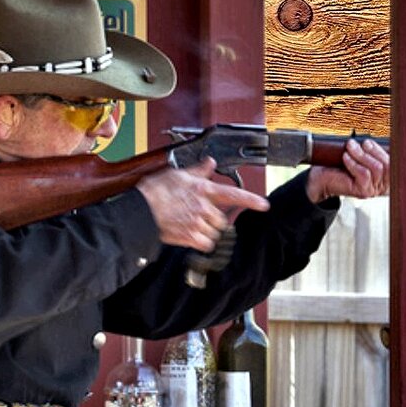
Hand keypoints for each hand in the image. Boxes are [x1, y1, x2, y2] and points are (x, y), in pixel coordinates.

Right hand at [136, 158, 269, 250]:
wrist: (141, 210)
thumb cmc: (156, 191)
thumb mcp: (178, 174)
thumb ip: (199, 170)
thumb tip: (211, 162)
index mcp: (203, 190)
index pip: (234, 195)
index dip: (252, 200)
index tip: (263, 205)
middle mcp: (204, 207)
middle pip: (222, 219)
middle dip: (215, 219)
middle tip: (201, 216)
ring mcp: (198, 223)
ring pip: (215, 232)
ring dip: (208, 231)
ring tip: (192, 224)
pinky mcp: (190, 237)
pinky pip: (206, 244)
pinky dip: (202, 242)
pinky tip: (192, 235)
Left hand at [306, 138, 389, 204]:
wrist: (322, 178)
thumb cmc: (341, 165)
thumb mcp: (361, 154)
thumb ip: (372, 149)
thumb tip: (379, 138)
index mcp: (386, 176)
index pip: (395, 162)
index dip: (392, 150)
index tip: (382, 140)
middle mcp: (383, 185)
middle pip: (388, 165)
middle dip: (374, 150)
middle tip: (362, 142)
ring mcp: (374, 189)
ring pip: (376, 168)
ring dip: (362, 155)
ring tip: (351, 146)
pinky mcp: (363, 192)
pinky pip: (364, 174)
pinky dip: (354, 163)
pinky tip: (346, 157)